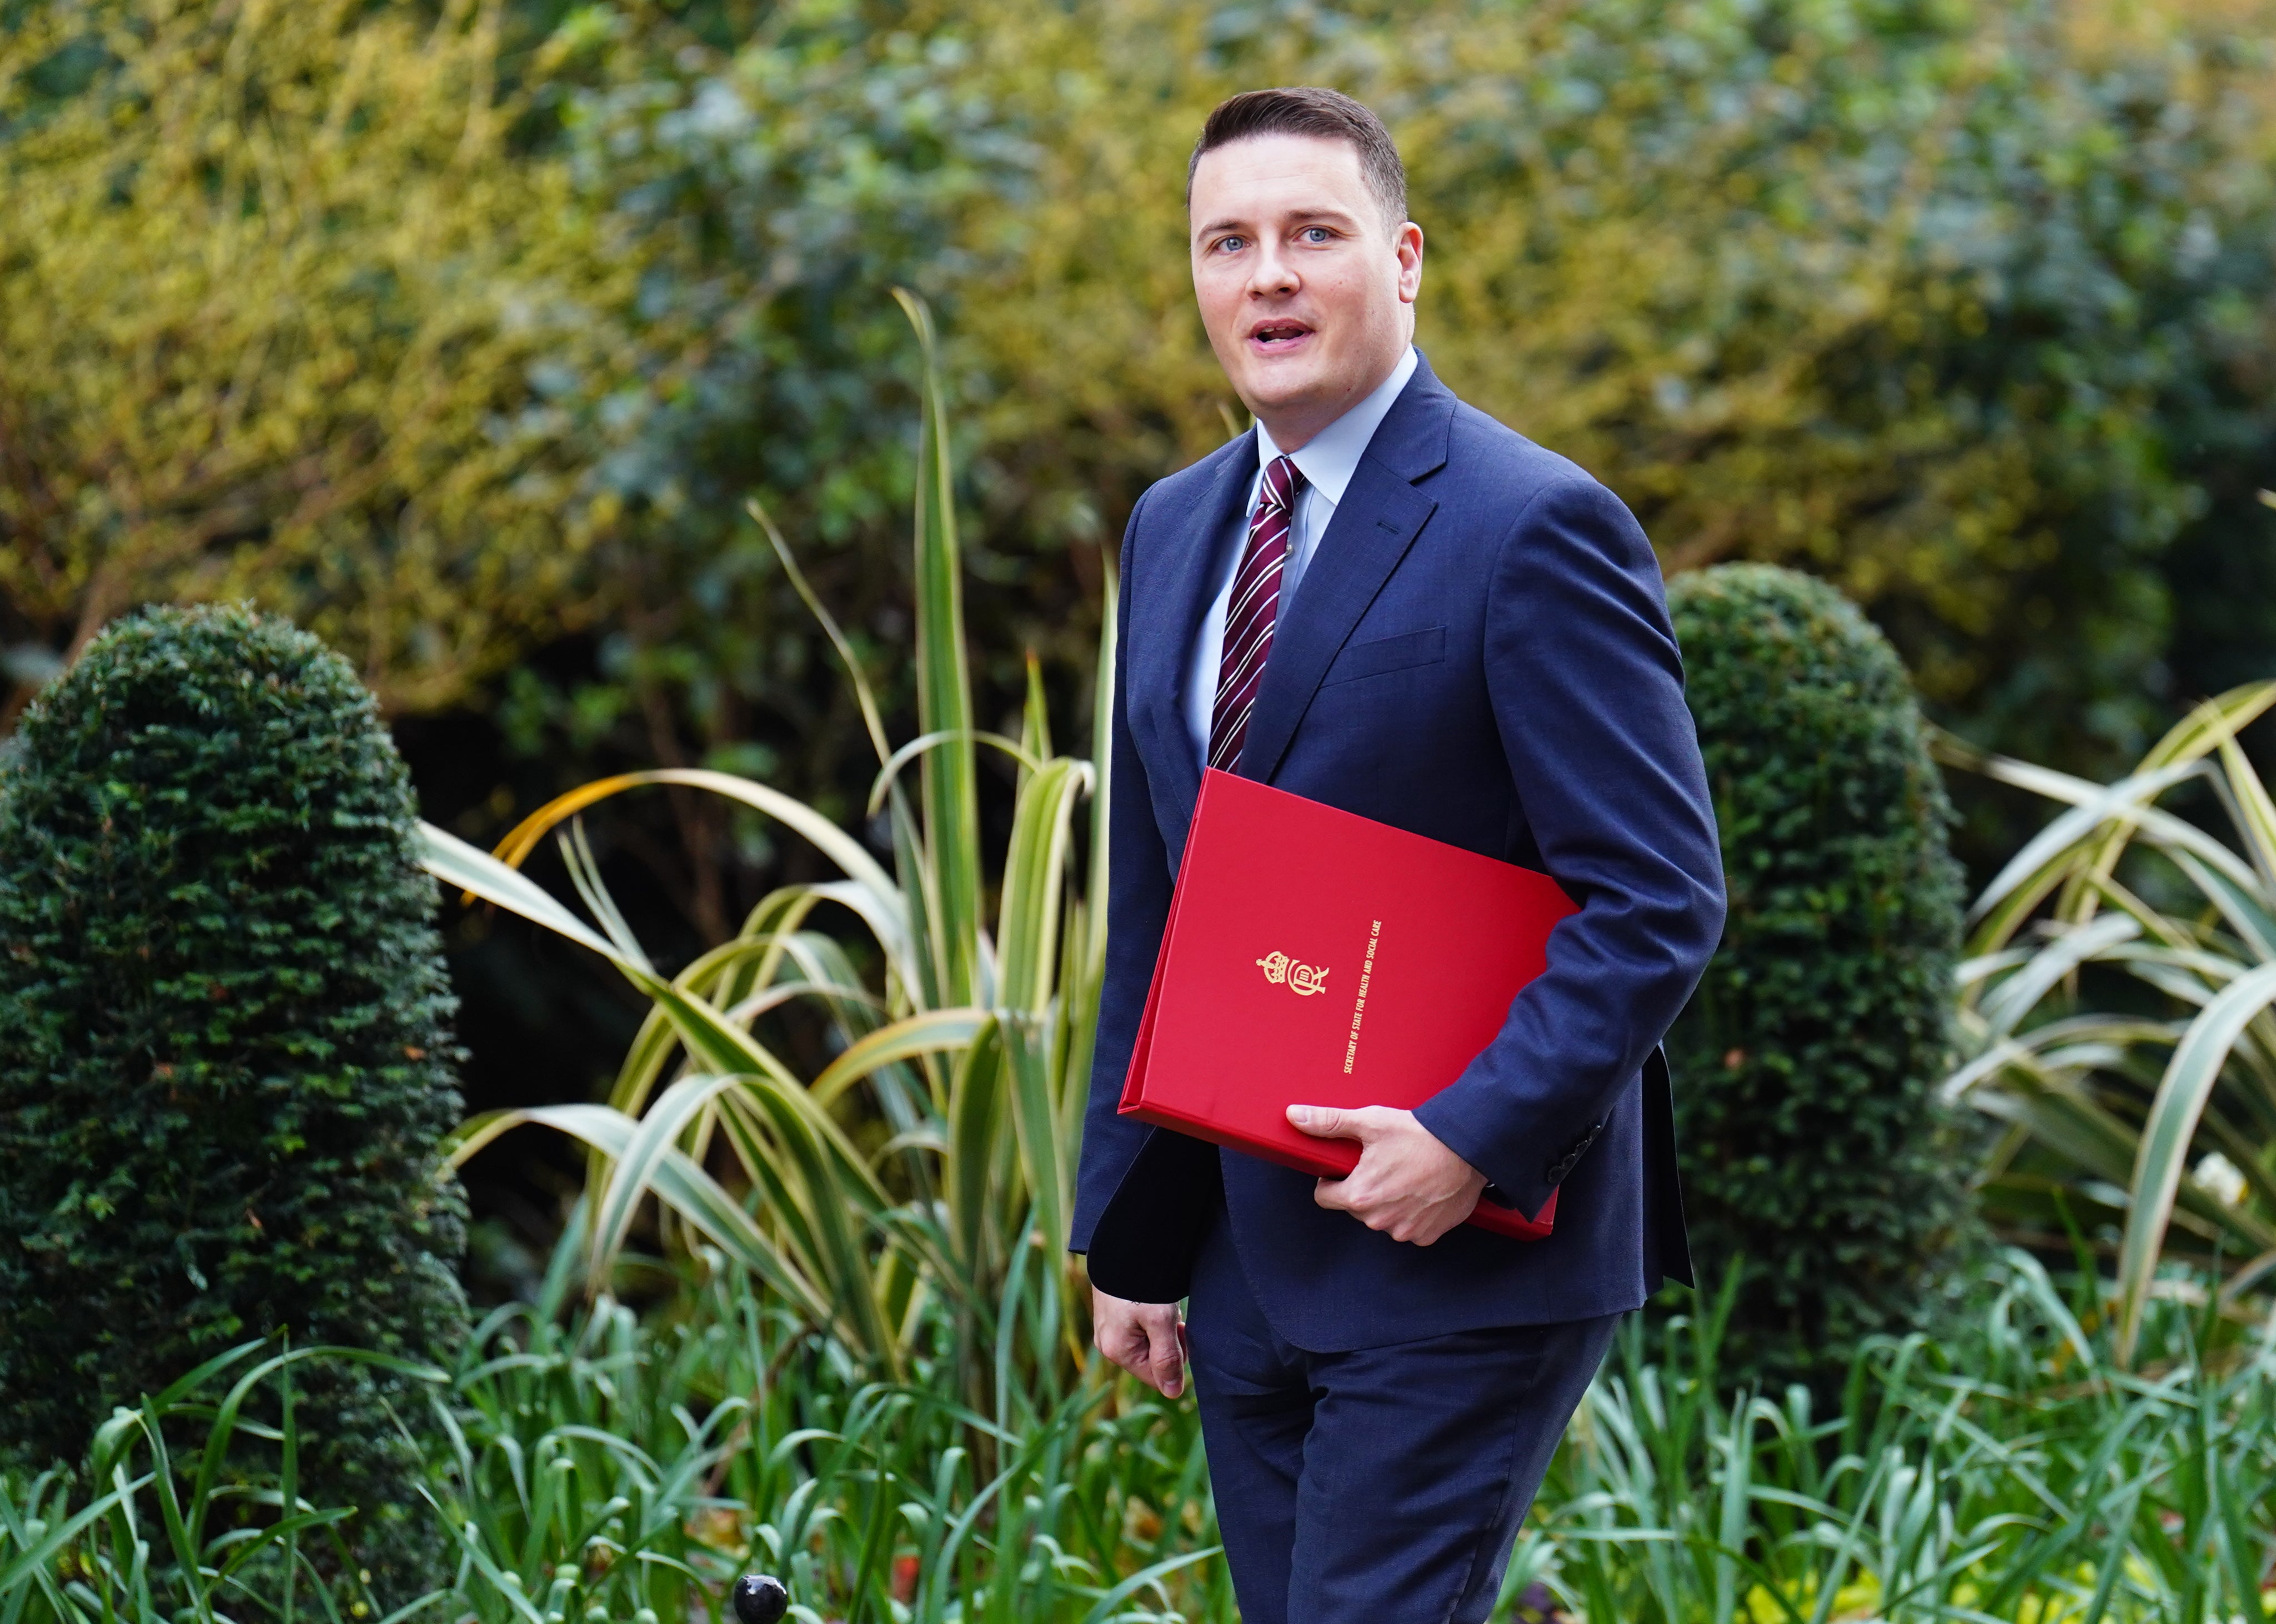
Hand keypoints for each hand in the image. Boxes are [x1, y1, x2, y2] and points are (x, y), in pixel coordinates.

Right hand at [1090, 1284, 1187, 1397]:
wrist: (1123, 1244)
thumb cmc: (1142, 1283)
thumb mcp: (1161, 1321)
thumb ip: (1167, 1359)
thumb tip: (1172, 1394)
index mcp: (1116, 1350)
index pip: (1156, 1377)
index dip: (1177, 1360)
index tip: (1181, 1330)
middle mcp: (1107, 1344)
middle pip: (1151, 1360)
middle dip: (1169, 1341)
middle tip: (1173, 1315)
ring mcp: (1107, 1329)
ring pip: (1148, 1342)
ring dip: (1162, 1327)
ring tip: (1163, 1304)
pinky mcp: (1111, 1314)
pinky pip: (1139, 1328)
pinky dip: (1153, 1317)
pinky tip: (1154, 1300)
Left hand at [1287, 1104, 1486, 1244]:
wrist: (1467, 1148)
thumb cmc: (1419, 1135)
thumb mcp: (1370, 1122)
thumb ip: (1329, 1122)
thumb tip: (1294, 1116)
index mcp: (1359, 1196)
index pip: (1324, 1197)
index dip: (1330, 1180)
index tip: (1345, 1167)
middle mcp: (1379, 1220)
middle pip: (1354, 1207)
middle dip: (1361, 1189)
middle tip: (1381, 1165)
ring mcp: (1404, 1230)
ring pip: (1381, 1218)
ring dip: (1387, 1202)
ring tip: (1404, 1176)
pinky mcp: (1427, 1235)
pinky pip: (1408, 1227)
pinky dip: (1411, 1213)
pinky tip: (1421, 1191)